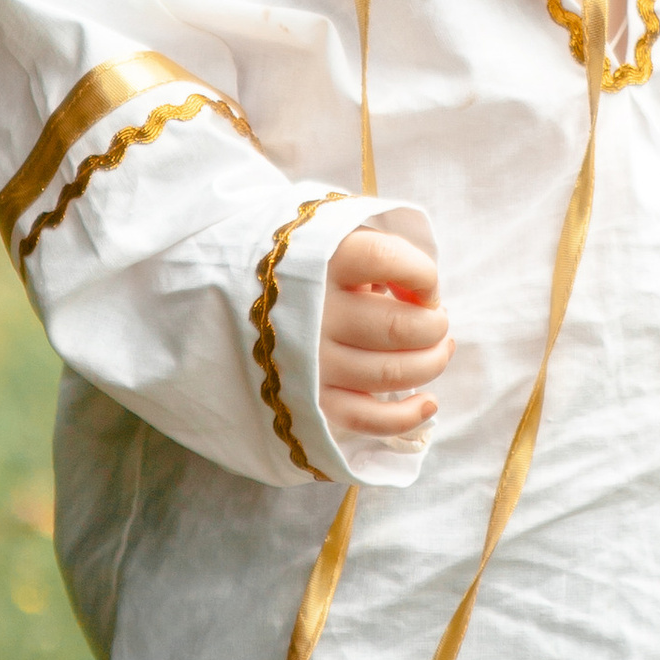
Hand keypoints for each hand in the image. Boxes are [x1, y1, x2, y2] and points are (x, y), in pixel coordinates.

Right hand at [318, 224, 450, 443]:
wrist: (222, 304)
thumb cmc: (300, 271)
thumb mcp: (332, 241)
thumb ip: (379, 257)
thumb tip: (422, 299)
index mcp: (320, 261)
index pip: (388, 259)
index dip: (423, 275)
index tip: (423, 286)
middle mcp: (314, 312)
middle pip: (401, 327)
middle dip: (434, 326)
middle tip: (436, 321)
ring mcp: (311, 362)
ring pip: (392, 374)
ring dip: (431, 364)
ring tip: (438, 350)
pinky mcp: (310, 401)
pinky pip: (367, 418)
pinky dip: (407, 415)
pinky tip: (426, 402)